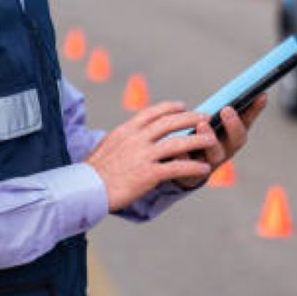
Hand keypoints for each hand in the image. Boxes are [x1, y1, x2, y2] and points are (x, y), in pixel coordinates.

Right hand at [84, 101, 217, 211]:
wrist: (84, 190)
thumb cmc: (93, 172)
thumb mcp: (107, 146)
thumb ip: (123, 139)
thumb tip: (131, 135)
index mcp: (126, 130)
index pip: (152, 112)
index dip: (170, 107)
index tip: (183, 105)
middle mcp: (136, 139)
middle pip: (170, 122)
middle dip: (191, 118)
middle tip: (206, 118)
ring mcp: (143, 155)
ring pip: (178, 142)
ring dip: (199, 140)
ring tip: (212, 140)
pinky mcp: (148, 174)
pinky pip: (177, 167)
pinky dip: (193, 167)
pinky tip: (204, 169)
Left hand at [172, 93, 268, 189]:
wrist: (181, 170)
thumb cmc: (200, 139)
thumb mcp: (213, 123)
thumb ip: (225, 108)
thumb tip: (241, 88)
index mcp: (232, 137)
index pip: (247, 122)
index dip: (255, 110)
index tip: (259, 95)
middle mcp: (225, 151)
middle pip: (236, 140)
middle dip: (233, 124)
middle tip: (227, 109)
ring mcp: (210, 163)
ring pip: (215, 154)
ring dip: (210, 138)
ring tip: (202, 125)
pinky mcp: (191, 174)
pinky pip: (188, 166)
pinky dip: (183, 157)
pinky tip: (178, 148)